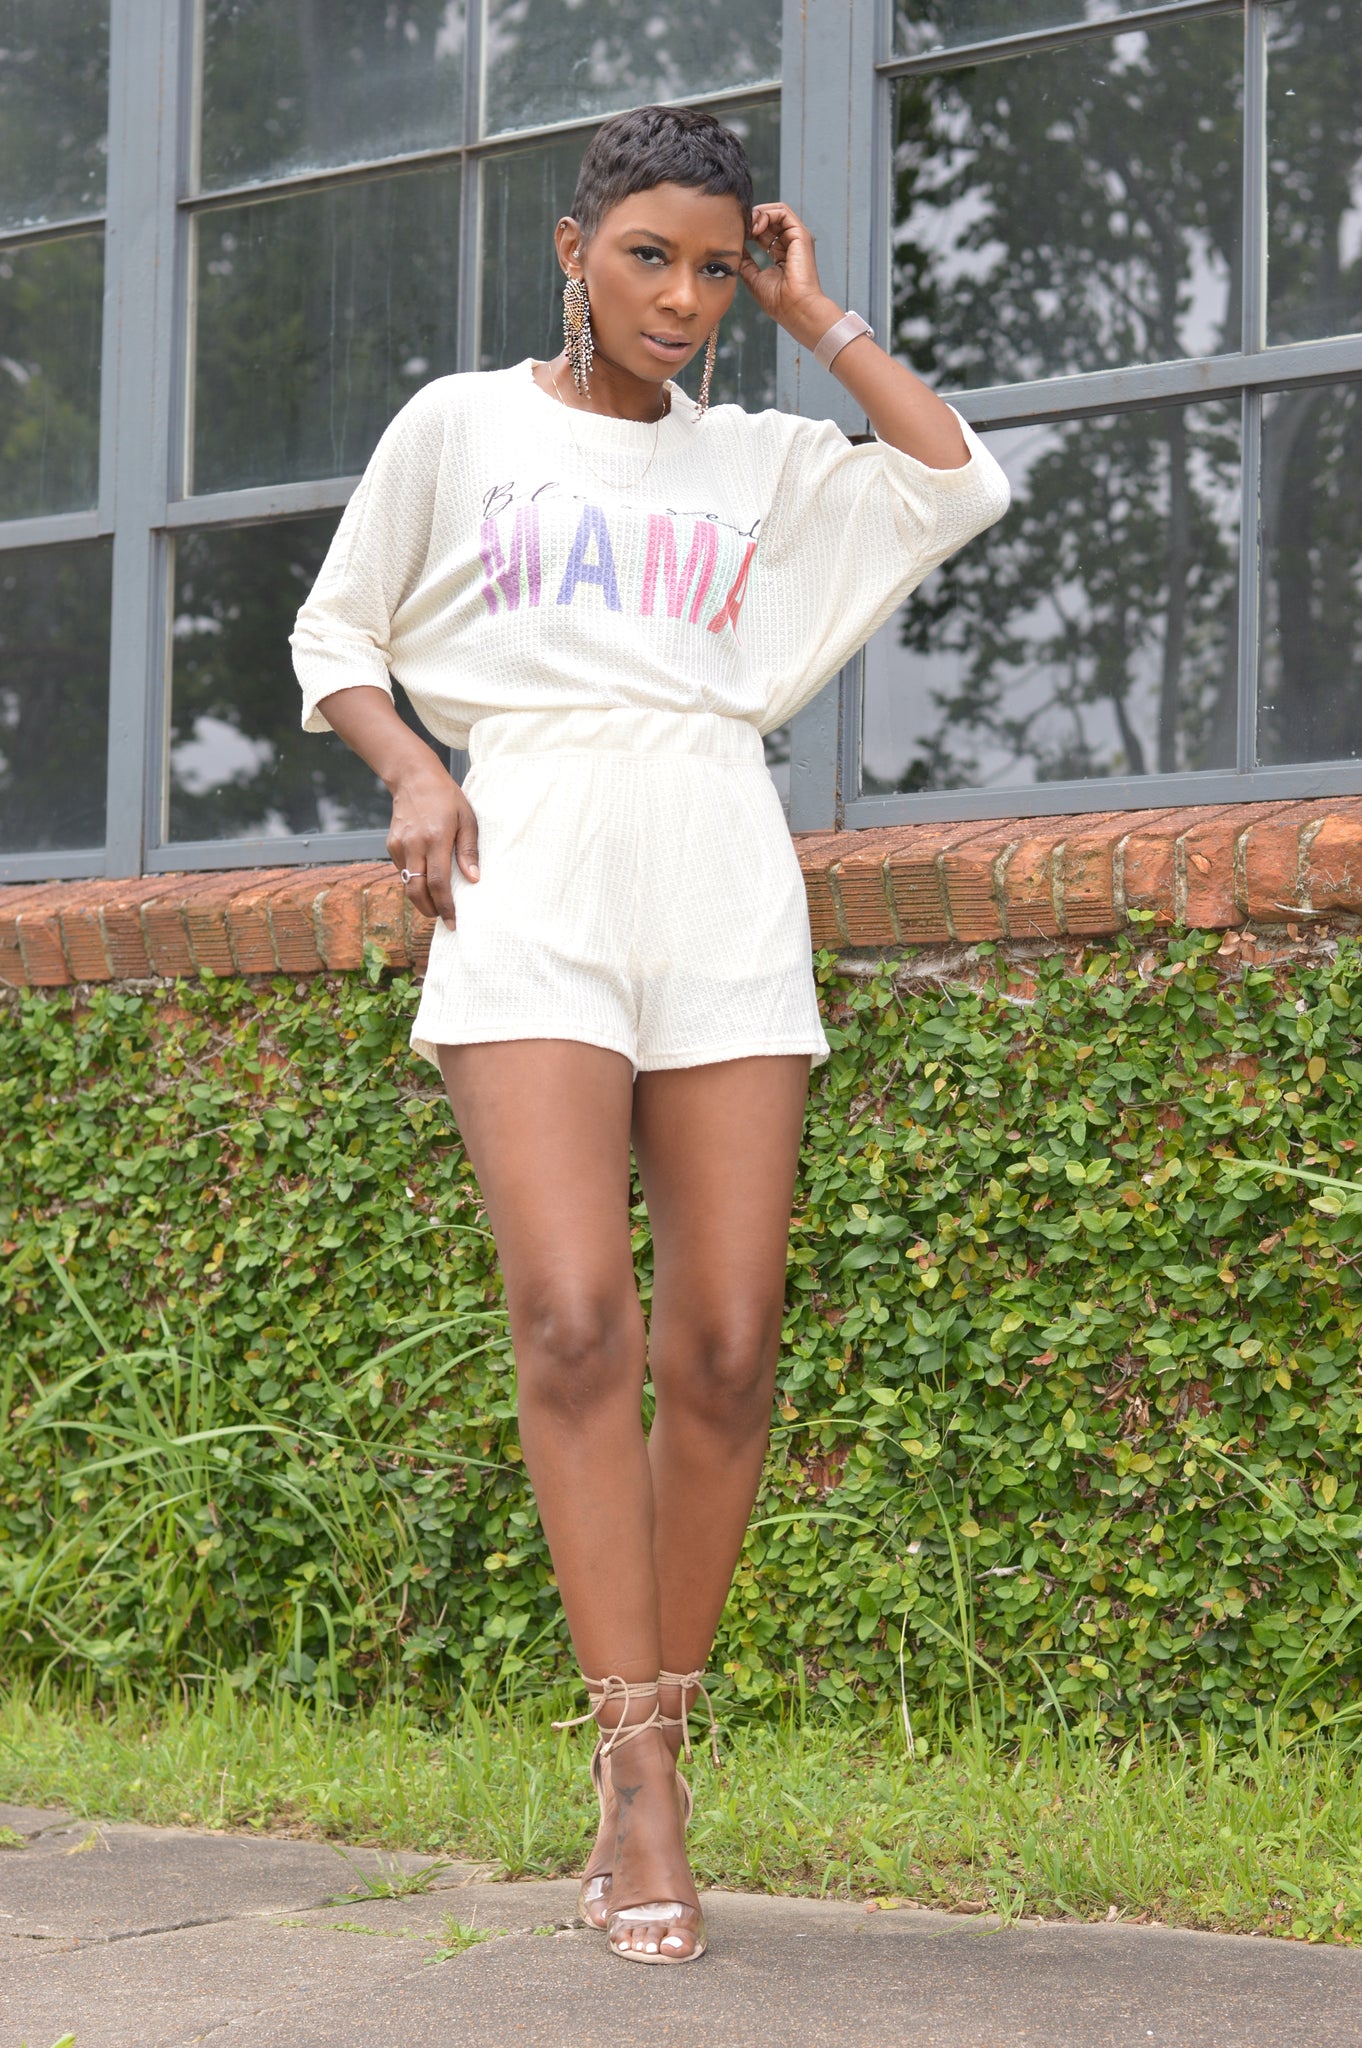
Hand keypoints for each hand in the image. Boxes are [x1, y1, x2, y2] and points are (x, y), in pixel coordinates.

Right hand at [386, 757, 478, 929]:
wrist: (414, 778)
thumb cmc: (447, 798)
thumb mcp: (467, 819)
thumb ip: (469, 850)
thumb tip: (473, 879)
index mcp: (436, 839)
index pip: (438, 883)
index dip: (445, 906)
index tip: (453, 922)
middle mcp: (414, 845)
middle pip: (417, 891)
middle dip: (430, 910)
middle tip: (444, 918)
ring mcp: (399, 846)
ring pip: (407, 884)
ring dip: (422, 898)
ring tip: (438, 903)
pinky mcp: (391, 845)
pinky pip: (403, 871)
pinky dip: (415, 881)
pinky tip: (427, 880)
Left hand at [739, 203, 841, 350]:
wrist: (796, 309)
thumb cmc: (778, 302)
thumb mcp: (753, 279)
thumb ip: (745, 262)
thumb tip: (735, 248)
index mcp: (781, 256)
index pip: (764, 234)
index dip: (748, 230)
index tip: (735, 236)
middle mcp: (791, 245)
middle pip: (769, 220)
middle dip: (751, 220)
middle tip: (738, 228)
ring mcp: (797, 239)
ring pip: (776, 212)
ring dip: (757, 214)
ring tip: (747, 227)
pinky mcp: (800, 234)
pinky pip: (783, 212)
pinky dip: (767, 214)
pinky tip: (755, 227)